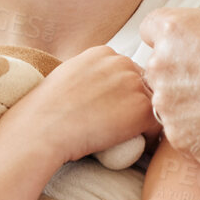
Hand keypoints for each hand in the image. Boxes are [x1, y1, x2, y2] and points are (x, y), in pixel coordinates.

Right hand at [0, 45, 158, 165]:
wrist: (42, 129)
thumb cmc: (45, 110)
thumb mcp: (68, 76)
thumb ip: (91, 74)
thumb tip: (102, 88)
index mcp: (103, 53)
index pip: (126, 70)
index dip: (124, 92)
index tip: (115, 109)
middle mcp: (122, 62)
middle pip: (144, 84)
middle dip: (137, 104)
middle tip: (125, 126)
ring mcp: (134, 84)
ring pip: (152, 104)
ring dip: (144, 121)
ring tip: (130, 138)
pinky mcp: (142, 109)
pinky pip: (157, 126)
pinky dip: (148, 139)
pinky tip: (133, 147)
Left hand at [139, 8, 199, 165]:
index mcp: (172, 30)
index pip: (151, 31)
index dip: (174, 42)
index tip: (191, 50)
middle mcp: (160, 67)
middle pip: (159, 73)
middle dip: (182, 78)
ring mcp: (169, 108)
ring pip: (172, 109)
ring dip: (192, 110)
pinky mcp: (184, 142)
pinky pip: (187, 138)